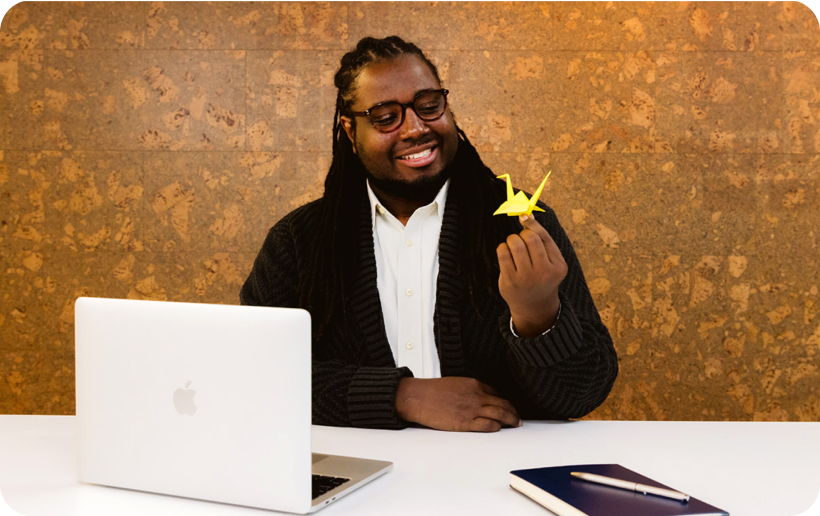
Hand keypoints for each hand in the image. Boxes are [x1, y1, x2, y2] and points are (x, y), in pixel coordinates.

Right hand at [395, 377, 521, 431]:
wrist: (419, 397)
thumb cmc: (433, 391)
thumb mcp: (456, 383)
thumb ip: (470, 390)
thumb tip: (478, 398)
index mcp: (474, 385)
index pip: (497, 393)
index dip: (506, 401)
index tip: (509, 406)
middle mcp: (477, 396)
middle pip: (503, 404)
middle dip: (514, 412)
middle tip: (519, 418)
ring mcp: (472, 409)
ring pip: (500, 414)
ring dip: (511, 420)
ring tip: (516, 424)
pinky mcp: (466, 422)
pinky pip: (488, 425)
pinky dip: (496, 427)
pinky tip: (499, 428)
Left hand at [496, 214, 566, 337]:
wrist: (534, 305)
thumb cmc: (542, 275)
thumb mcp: (550, 260)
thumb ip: (542, 238)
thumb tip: (526, 215)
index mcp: (558, 266)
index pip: (544, 237)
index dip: (532, 224)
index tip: (523, 216)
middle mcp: (544, 273)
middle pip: (530, 239)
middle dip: (522, 234)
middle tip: (521, 239)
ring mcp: (526, 278)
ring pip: (515, 244)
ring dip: (511, 239)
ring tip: (513, 245)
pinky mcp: (510, 282)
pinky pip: (503, 254)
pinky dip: (503, 247)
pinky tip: (506, 252)